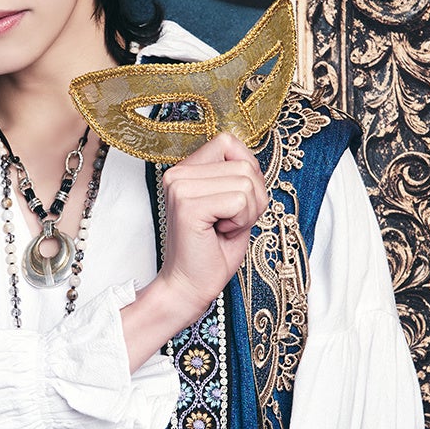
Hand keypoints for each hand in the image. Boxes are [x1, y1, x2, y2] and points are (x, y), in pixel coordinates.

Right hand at [157, 132, 267, 325]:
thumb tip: (252, 158)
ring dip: (247, 213)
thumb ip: (239, 174)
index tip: (232, 203)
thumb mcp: (232, 204)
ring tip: (224, 228)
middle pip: (244, 165)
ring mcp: (180, 187)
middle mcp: (178, 172)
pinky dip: (241, 222)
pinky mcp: (187, 205)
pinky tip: (221, 233)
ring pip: (246, 182)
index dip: (246, 172)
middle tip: (229, 222)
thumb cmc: (213, 250)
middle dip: (252, 198)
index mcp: (186, 169)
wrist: (190, 286)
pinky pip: (239, 201)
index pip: (229, 141)